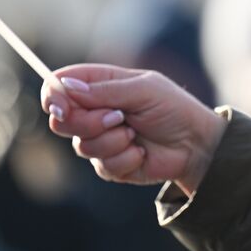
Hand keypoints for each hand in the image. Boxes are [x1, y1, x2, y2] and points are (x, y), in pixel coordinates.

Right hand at [40, 64, 226, 194]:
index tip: (60, 107)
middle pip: (62, 120)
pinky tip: (141, 152)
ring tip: (136, 134)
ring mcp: (101, 138)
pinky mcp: (110, 164)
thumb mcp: (143, 90)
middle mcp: (95, 111)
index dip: (54, 96)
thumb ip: (104, 90)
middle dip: (87, 122)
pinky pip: (101, 166)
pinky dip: (124, 159)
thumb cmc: (174, 109)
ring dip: (112, 141)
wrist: (197, 145)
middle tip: (117, 118)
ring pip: (81, 146)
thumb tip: (66, 87)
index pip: (60, 85)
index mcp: (101, 84)